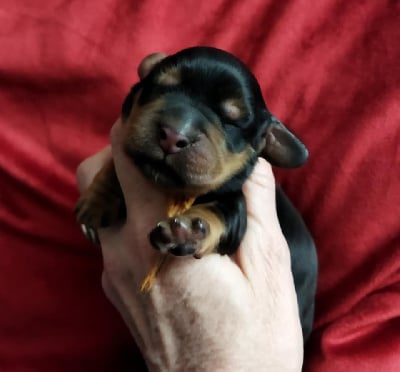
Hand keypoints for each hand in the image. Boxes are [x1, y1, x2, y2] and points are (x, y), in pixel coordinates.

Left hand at [77, 121, 302, 370]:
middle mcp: (123, 254)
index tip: (160, 107)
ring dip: (124, 181)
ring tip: (165, 182)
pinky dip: (127, 213)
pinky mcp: (116, 290)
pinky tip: (161, 223)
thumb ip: (255, 206)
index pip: (127, 158)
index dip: (139, 123)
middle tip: (165, 146)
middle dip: (124, 148)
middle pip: (96, 175)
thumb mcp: (267, 269)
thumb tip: (251, 160)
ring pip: (98, 204)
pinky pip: (107, 234)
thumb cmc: (251, 344)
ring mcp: (114, 275)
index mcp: (160, 240)